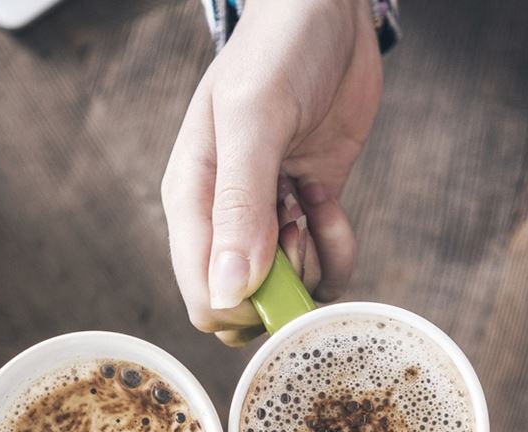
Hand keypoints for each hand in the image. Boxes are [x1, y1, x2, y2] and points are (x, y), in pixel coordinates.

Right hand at [162, 0, 380, 344]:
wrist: (326, 13)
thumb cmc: (279, 51)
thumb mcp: (255, 119)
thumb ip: (239, 205)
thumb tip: (228, 291)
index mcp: (191, 202)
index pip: (204, 297)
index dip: (246, 307)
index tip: (279, 263)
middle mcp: (223, 220)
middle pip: (247, 305)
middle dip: (284, 288)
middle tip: (296, 229)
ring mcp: (268, 217)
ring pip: (289, 291)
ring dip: (313, 260)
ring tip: (313, 200)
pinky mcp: (309, 210)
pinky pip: (323, 264)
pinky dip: (336, 246)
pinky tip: (328, 198)